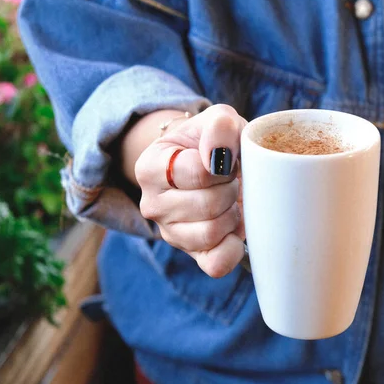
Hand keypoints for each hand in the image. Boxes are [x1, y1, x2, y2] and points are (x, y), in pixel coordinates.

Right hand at [132, 104, 246, 277]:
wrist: (212, 165)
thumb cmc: (213, 142)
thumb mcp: (217, 120)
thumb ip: (220, 125)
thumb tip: (219, 156)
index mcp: (151, 168)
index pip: (198, 173)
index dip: (224, 165)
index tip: (223, 160)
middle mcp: (151, 205)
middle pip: (209, 205)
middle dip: (230, 189)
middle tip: (229, 180)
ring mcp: (170, 234)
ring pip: (212, 233)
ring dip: (233, 215)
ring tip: (229, 200)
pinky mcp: (192, 255)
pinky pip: (217, 263)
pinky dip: (233, 246)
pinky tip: (233, 227)